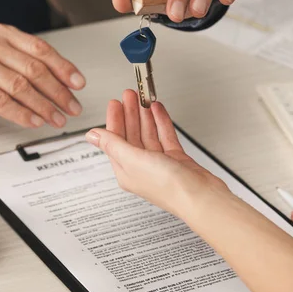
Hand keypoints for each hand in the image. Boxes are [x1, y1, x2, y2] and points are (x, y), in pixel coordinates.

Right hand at [0, 23, 85, 127]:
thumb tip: (54, 78)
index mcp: (0, 34)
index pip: (40, 49)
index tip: (78, 84)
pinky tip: (33, 121)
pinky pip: (1, 101)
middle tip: (72, 107)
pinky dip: (21, 114)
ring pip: (21, 86)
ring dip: (44, 106)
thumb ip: (17, 60)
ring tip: (57, 118)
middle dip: (58, 92)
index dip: (63, 68)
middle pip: (34, 69)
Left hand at [84, 89, 227, 216]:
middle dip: (130, 113)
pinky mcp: (175, 159)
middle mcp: (140, 167)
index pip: (115, 140)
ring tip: (143, 98)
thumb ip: (112, 144)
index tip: (115, 103)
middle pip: (131, 134)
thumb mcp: (133, 160)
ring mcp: (159, 163)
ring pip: (148, 133)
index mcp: (126, 170)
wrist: (201, 196)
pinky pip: (165, 136)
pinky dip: (161, 121)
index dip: (114, 119)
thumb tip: (91, 135)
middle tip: (129, 95)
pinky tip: (158, 110)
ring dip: (145, 115)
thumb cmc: (168, 187)